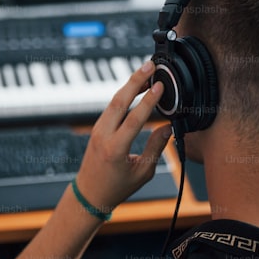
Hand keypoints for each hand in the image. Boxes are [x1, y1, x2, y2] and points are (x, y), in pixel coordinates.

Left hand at [74, 61, 170, 213]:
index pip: (134, 119)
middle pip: (119, 101)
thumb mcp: (143, 171)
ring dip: (130, 84)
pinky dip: (124, 95)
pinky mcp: (97, 127)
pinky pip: (111, 107)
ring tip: (146, 71)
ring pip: (114, 101)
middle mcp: (104, 135)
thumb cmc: (116, 187)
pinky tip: (135, 87)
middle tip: (149, 65)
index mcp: (116, 149)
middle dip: (135, 80)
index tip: (159, 86)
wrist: (89, 193)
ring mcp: (98, 129)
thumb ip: (156, 147)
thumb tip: (168, 127)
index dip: (149, 101)